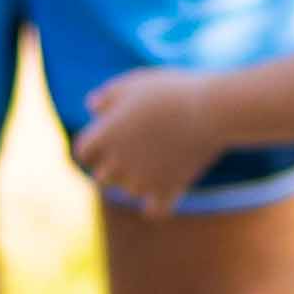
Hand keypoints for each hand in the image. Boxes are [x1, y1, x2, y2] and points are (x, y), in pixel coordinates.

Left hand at [67, 68, 235, 213]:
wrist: (210, 110)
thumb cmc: (170, 91)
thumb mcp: (133, 83)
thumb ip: (108, 96)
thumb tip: (93, 108)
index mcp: (104, 136)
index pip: (83, 153)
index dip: (95, 146)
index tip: (111, 137)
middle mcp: (117, 163)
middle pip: (102, 177)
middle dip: (112, 166)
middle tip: (135, 149)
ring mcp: (141, 180)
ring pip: (129, 191)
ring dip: (137, 181)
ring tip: (157, 160)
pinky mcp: (168, 191)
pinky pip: (155, 210)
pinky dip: (157, 205)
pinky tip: (164, 192)